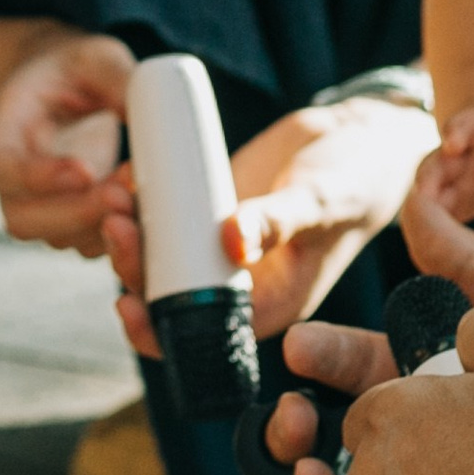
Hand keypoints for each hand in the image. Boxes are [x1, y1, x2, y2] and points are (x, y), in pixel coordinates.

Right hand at [0, 29, 136, 255]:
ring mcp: (43, 208)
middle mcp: (14, 181)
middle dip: (76, 213)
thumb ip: (118, 77)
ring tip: (140, 189)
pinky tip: (148, 206)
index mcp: (2, 133)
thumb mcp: (94, 56)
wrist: (69, 88)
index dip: (34, 178)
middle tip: (122, 193)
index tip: (84, 169)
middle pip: (24, 219)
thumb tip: (158, 113)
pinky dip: (122, 235)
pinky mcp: (77, 222)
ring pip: (61, 239)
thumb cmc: (75, 69)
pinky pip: (94, 243)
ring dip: (104, 225)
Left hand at [108, 96, 439, 354]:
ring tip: (114, 192)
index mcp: (267, 304)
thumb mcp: (322, 202)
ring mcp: (218, 244)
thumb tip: (230, 244)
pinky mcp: (209, 207)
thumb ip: (280, 221)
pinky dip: (141, 202)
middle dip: (131, 265)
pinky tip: (124, 178)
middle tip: (116, 220)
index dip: (155, 330)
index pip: (201, 336)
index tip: (125, 301)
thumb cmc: (355, 180)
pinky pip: (165, 215)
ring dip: (128, 232)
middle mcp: (236, 282)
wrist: (359, 138)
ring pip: (158, 253)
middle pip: (166, 292)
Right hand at [411, 97, 473, 224]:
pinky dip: (430, 234)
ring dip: (423, 212)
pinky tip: (432, 258)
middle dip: (428, 179)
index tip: (453, 145)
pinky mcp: (451, 201)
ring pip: (429, 194)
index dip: (456, 135)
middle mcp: (454, 153)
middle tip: (422, 197)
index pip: (462, 126)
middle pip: (433, 164)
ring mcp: (449, 178)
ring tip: (420, 235)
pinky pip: (436, 217)